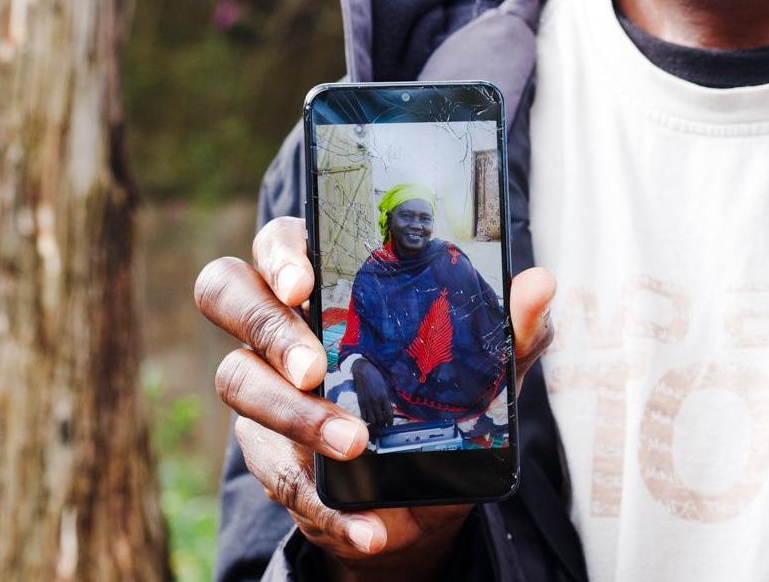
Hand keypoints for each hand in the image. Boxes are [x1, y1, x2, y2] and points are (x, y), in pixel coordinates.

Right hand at [194, 216, 556, 573]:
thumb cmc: (443, 396)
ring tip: (353, 443)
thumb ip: (510, 326)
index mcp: (326, 280)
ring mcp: (264, 389)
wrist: (425, 496)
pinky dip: (325, 505)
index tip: (304, 280)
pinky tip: (369, 526)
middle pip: (229, 294)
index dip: (279, 252)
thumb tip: (540, 285)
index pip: (278, 241)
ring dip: (296, 416)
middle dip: (269, 328)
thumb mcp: (486, 365)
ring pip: (238, 381)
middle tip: (316, 365)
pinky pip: (277, 475)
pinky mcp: (271, 457)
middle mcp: (281, 327)